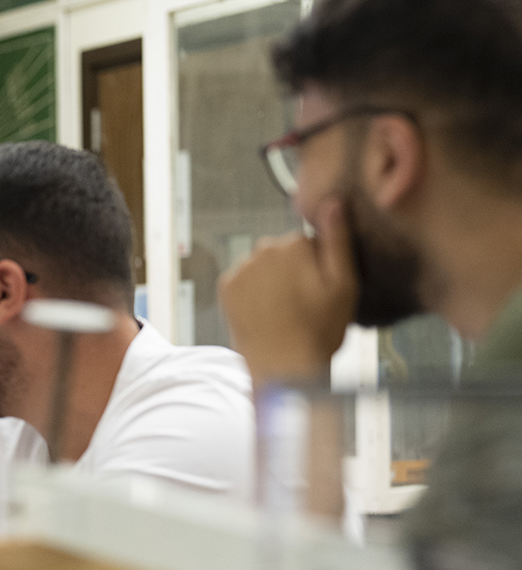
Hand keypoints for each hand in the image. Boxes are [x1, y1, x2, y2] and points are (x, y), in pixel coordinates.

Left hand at [218, 196, 357, 386]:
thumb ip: (337, 239)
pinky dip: (252, 292)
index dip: (319, 266)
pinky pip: (243, 280)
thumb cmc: (320, 329)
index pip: (309, 242)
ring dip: (271, 281)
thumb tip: (332, 202)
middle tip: (303, 303)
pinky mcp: (225, 286)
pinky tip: (265, 312)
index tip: (321, 290)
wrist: (282, 367)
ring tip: (284, 311)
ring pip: (262, 266)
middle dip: (293, 270)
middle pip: (283, 252)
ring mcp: (241, 267)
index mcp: (294, 244)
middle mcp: (262, 248)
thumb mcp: (344, 284)